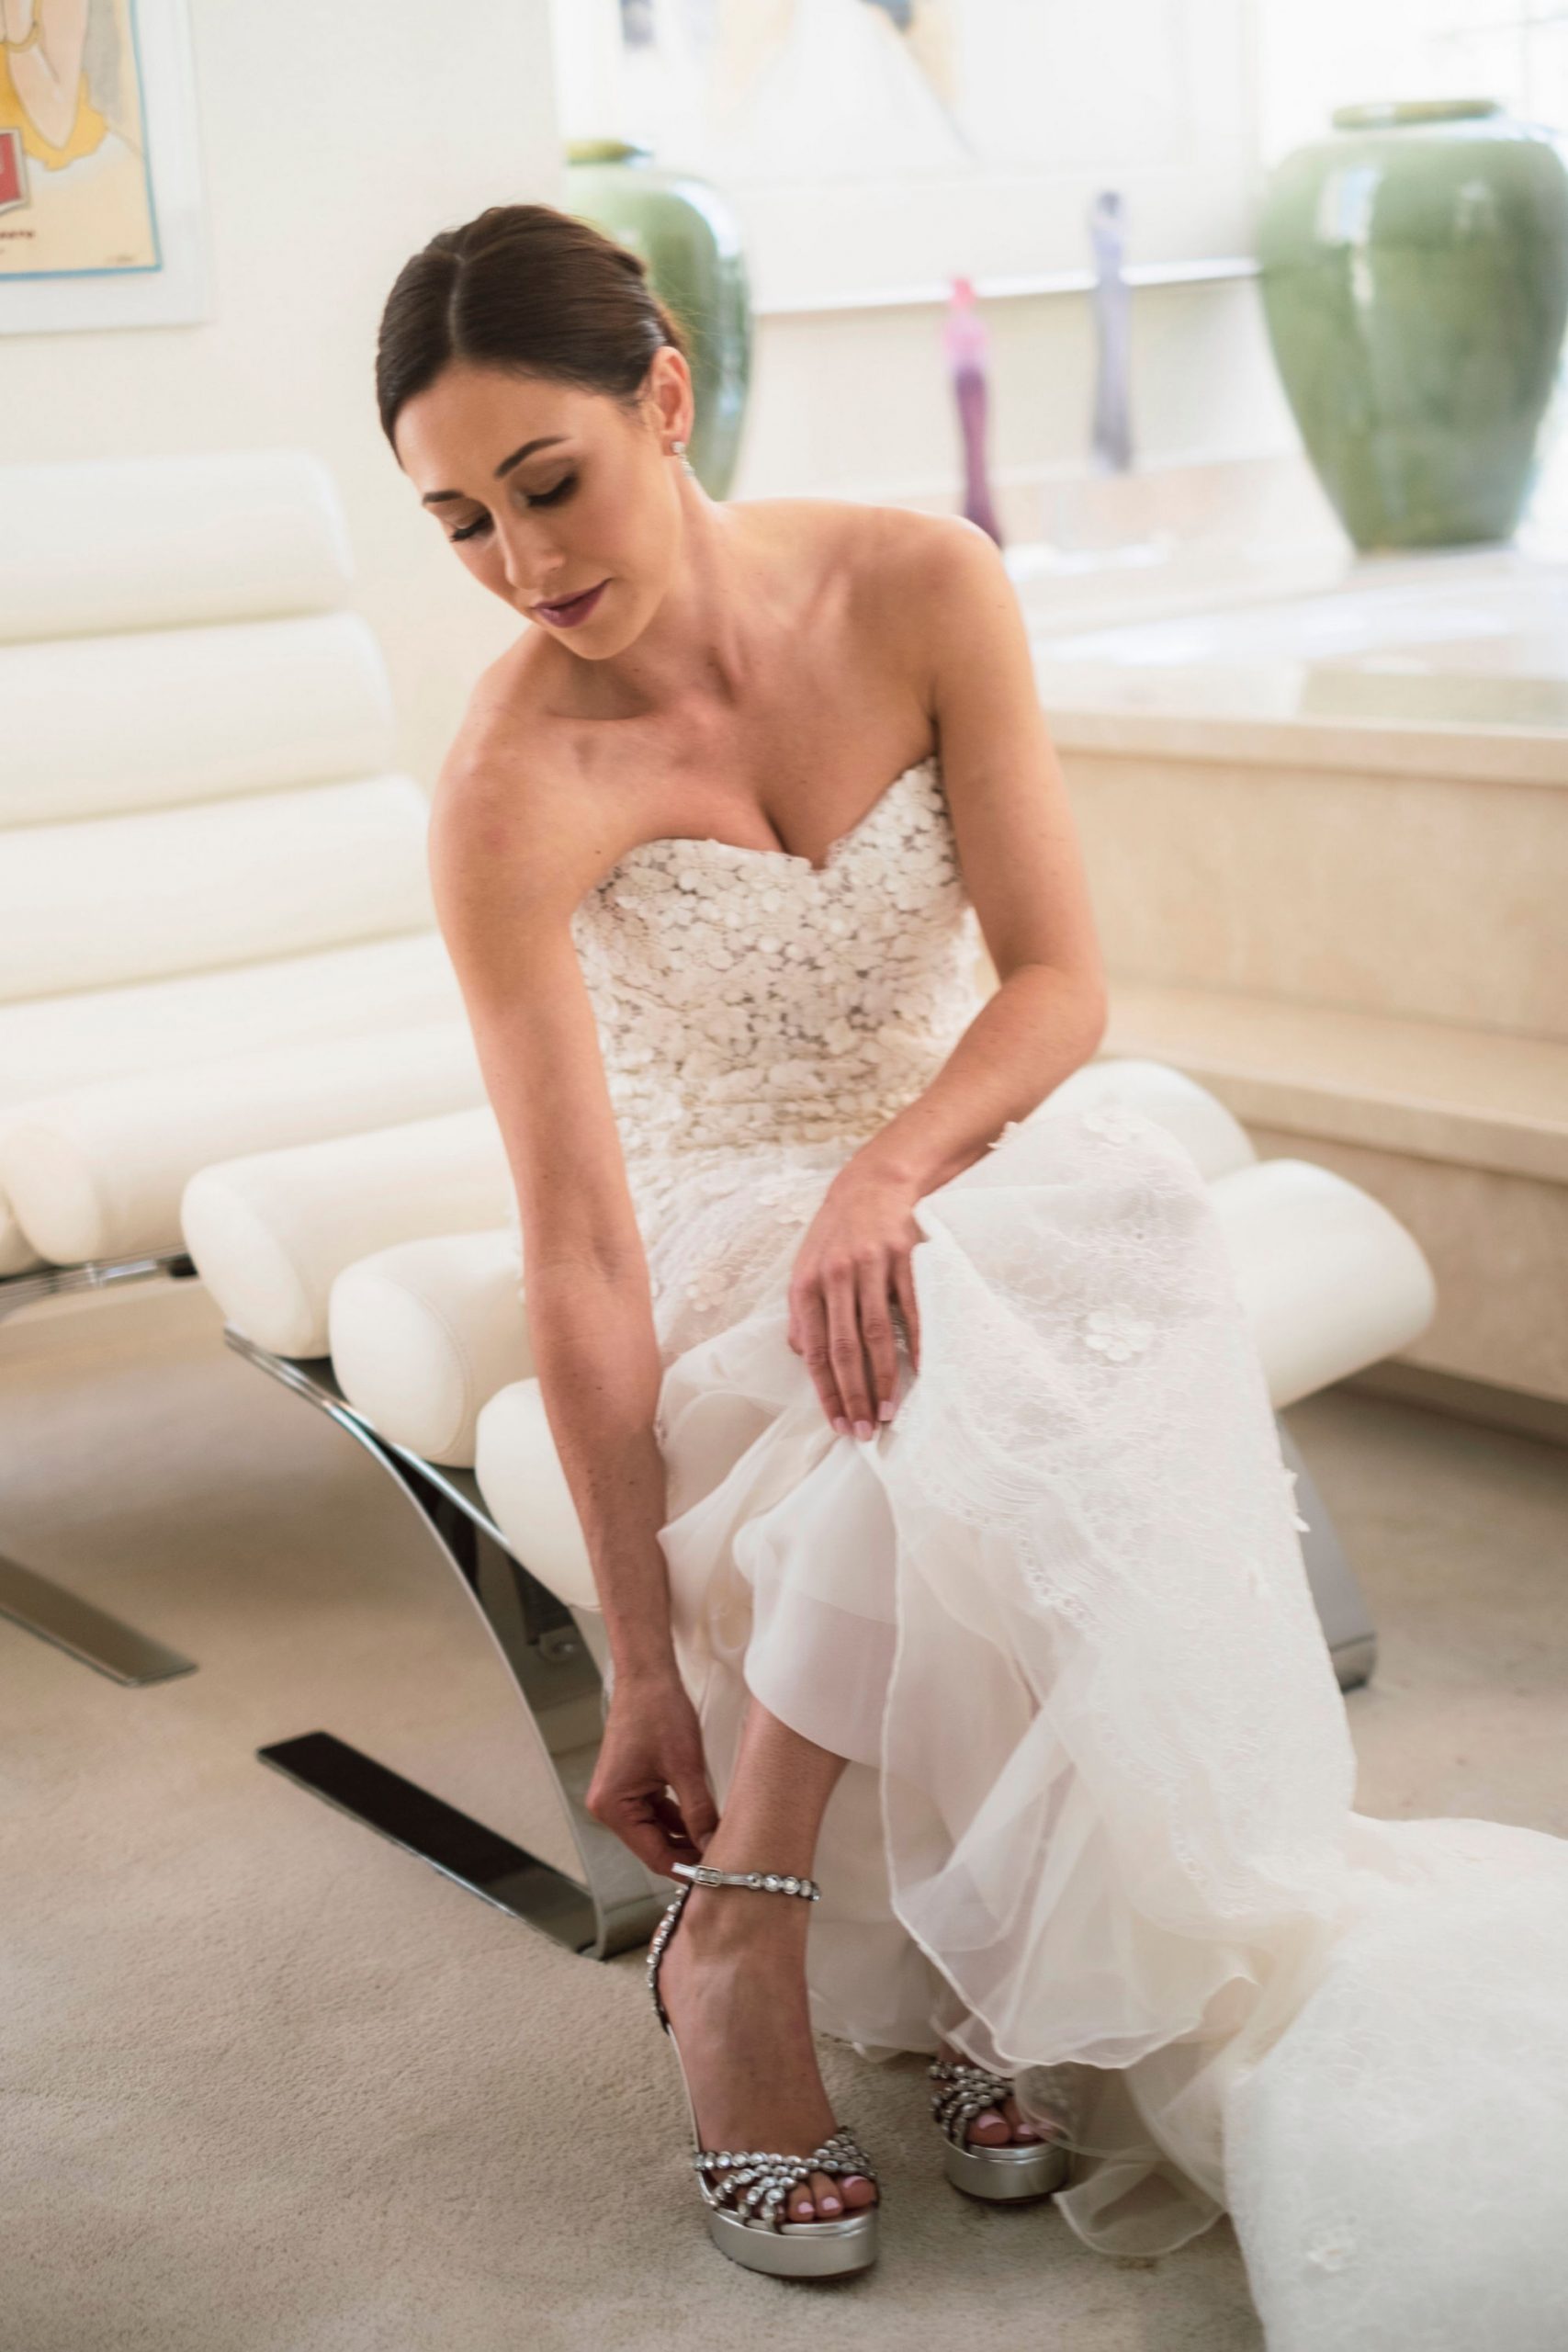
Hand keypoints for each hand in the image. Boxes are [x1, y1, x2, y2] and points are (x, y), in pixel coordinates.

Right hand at [585, 1667, 719, 1878]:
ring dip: (686, 1834)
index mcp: (613, 1806)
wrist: (648, 1675)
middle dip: (687, 1851)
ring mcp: (620, 1794)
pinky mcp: (632, 1784)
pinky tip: (706, 1819)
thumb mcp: (686, 1767)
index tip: (714, 1877)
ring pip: (658, 1829)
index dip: (685, 1867)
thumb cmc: (657, 1711)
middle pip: (654, 1845)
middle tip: (723, 1859)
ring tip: (720, 1840)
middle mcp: (610, 1805)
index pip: (653, 1854)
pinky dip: (680, 1816)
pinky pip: (658, 1811)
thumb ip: (699, 1812)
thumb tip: (714, 1845)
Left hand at [787, 1164, 921, 1434]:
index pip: (815, 1351)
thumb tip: (802, 1354)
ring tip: (890, 1413)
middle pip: (845, 1349)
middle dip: (854, 1396)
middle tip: (866, 1431)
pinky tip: (922, 1374)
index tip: (839, 1424)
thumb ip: (803, 1310)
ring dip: (883, 1380)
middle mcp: (836, 1277)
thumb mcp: (807, 1265)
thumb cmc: (839, 1232)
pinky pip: (914, 1310)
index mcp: (807, 1284)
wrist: (875, 1182)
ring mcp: (872, 1267)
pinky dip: (918, 1345)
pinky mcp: (905, 1258)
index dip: (826, 1392)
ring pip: (876, 1335)